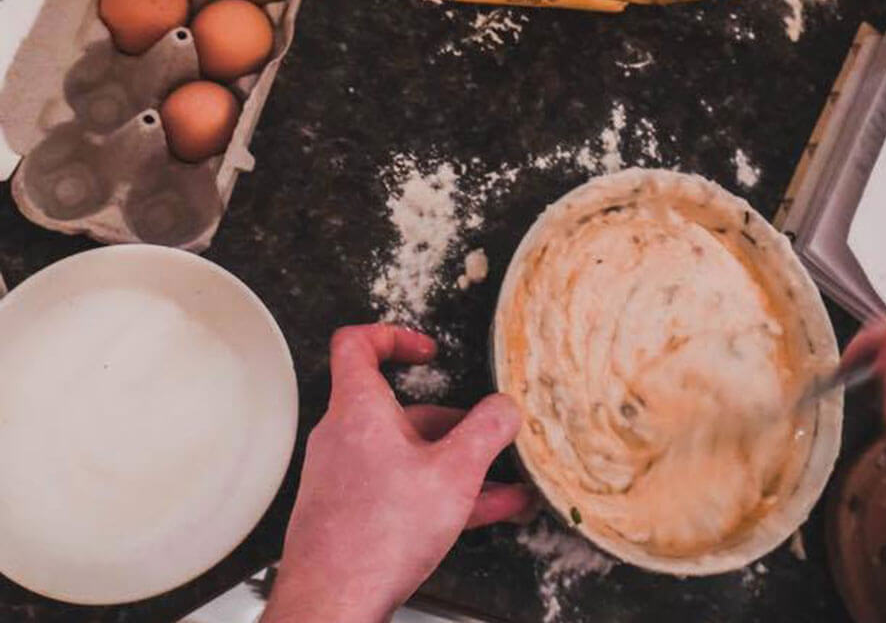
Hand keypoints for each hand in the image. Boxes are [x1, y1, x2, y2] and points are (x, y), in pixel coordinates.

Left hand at [262, 324, 535, 622]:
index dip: (394, 336)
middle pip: (403, 410)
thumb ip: (486, 432)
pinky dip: (441, 493)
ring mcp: (346, 475)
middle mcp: (345, 436)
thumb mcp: (454, 474)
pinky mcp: (352, 511)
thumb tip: (505, 407)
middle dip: (455, 424)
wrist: (332, 604)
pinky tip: (488, 512)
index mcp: (359, 410)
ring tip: (507, 485)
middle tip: (490, 436)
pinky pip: (403, 487)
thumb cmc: (376, 537)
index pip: (357, 344)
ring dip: (458, 465)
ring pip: (409, 455)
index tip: (429, 352)